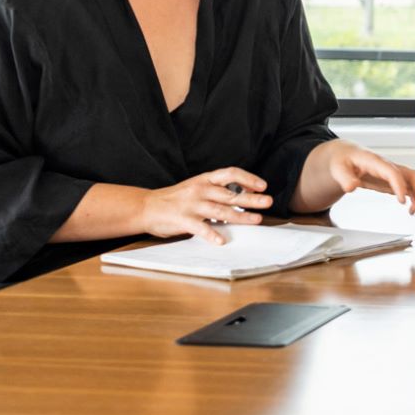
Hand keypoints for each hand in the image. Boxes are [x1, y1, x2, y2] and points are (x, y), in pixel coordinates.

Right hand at [141, 167, 271, 243]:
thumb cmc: (176, 198)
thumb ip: (217, 191)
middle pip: (231, 194)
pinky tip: (222, 241)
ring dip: (240, 216)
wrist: (146, 206)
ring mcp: (192, 205)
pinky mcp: (183, 220)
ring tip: (256, 220)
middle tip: (268, 201)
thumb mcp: (197, 187)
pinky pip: (200, 228)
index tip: (263, 185)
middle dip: (251, 198)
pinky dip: (212, 234)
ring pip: (221, 210)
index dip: (248, 178)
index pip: (231, 173)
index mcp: (205, 179)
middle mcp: (200, 190)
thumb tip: (243, 195)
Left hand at [322, 141, 414, 213]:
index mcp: (374, 161)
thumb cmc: (342, 160)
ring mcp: (390, 172)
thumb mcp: (338, 168)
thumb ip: (345, 178)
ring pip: (412, 180)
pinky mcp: (390, 180)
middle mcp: (386, 166)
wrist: (345, 154)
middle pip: (410, 174)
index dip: (399, 186)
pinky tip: (411, 208)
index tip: (402, 201)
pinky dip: (413, 196)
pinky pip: (407, 186)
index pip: (392, 172)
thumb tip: (352, 187)